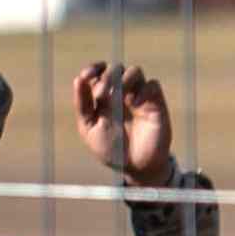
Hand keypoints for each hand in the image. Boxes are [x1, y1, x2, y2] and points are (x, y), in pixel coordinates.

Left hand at [71, 58, 178, 185]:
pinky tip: (136, 104)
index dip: (93, 69)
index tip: (86, 76)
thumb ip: (83, 105)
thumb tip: (78, 79)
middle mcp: (121, 93)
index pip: (98, 72)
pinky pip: (152, 85)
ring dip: (125, 79)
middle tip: (101, 95)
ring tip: (120, 96)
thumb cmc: (111, 149)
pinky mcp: (156, 103)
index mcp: (104, 96)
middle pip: (115, 69)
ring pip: (135, 71)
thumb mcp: (90, 129)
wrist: (136, 167)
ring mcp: (139, 96)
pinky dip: (144, 90)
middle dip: (107, 77)